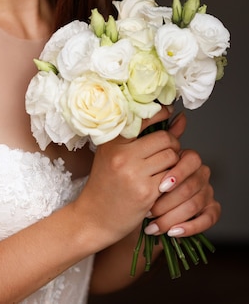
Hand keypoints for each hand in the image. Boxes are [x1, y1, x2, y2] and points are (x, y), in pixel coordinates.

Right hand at [75, 108, 180, 248]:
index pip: (144, 118)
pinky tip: (161, 184)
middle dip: (172, 144)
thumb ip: (150, 135)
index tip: (168, 112)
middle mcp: (122, 154)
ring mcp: (134, 174)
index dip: (161, 113)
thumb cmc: (106, 183)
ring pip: (171, 157)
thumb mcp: (119, 154)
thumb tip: (180, 117)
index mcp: (112, 140)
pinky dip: (171, 180)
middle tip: (167, 152)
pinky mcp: (145, 192)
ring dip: (173, 163)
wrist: (94, 216)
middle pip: (165, 139)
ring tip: (163, 169)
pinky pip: (171, 177)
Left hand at [144, 112, 220, 237]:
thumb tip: (160, 116)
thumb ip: (154, 140)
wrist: (139, 210)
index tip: (157, 187)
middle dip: (169, 201)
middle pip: (193, 185)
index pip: (190, 160)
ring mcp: (208, 191)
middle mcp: (201, 172)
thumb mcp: (142, 163)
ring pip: (196, 204)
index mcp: (187, 158)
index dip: (176, 174)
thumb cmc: (139, 183)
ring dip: (172, 217)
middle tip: (149, 210)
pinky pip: (208, 219)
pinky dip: (188, 227)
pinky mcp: (211, 211)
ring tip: (152, 224)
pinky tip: (172, 233)